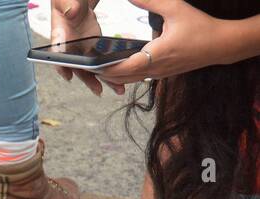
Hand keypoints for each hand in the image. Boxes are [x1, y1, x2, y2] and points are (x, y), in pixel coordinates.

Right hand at [51, 0, 123, 95]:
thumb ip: (68, 5)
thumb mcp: (66, 0)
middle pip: (77, 67)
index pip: (57, 52)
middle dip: (88, 80)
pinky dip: (111, 71)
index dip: (61, 65)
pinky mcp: (92, 49)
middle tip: (98, 90)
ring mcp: (81, 50)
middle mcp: (69, 48)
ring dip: (104, 80)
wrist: (75, 1)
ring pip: (90, 69)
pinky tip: (123, 79)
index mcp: (59, 35)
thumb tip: (71, 12)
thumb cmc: (68, 0)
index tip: (67, 76)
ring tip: (118, 90)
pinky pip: (100, 63)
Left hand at [99, 0, 235, 85]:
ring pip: (128, 80)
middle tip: (85, 66)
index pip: (122, 69)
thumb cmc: (201, 27)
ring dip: (113, 75)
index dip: (103, 69)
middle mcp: (154, 70)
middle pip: (120, 78)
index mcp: (155, 57)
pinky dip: (124, 74)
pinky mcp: (162, 74)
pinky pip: (138, 78)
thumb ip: (151, 2)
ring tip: (96, 66)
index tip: (88, 65)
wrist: (222, 44)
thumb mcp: (176, 9)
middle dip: (102, 73)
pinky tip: (116, 65)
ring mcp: (158, 75)